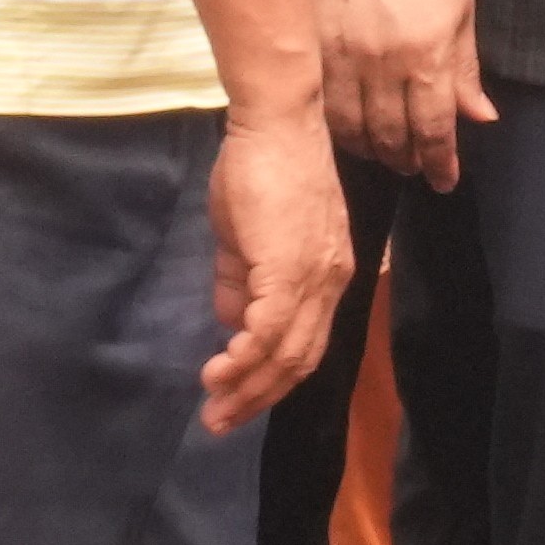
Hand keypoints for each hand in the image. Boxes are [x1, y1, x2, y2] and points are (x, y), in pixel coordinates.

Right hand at [196, 99, 351, 429]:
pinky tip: (219, 372)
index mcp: (326, 275)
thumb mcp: (246, 235)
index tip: (236, 400)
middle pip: (300, 361)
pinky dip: (244, 358)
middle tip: (219, 422)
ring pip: (286, 353)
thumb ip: (241, 279)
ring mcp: (314, 276)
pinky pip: (269, 329)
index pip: (305, 344)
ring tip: (214, 409)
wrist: (275, 121)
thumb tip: (233, 321)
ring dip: (247, 387)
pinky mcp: (289, 267)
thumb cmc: (259, 168)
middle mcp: (330, 282)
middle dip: (257, 398)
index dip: (271, 379)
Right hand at [313, 0, 490, 187]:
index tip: (444, 180)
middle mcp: (385, 65)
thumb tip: (481, 116)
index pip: (435, 130)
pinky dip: (337, 128)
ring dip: (371, 151)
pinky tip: (347, 131)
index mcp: (428, 55)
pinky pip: (322, 106)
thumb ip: (466, 69)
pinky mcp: (311, 49)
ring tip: (383, 152)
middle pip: (393, 137)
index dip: (440, 164)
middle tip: (414, 166)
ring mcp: (343, 59)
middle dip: (407, 160)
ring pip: (353, 130)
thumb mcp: (459, 11)